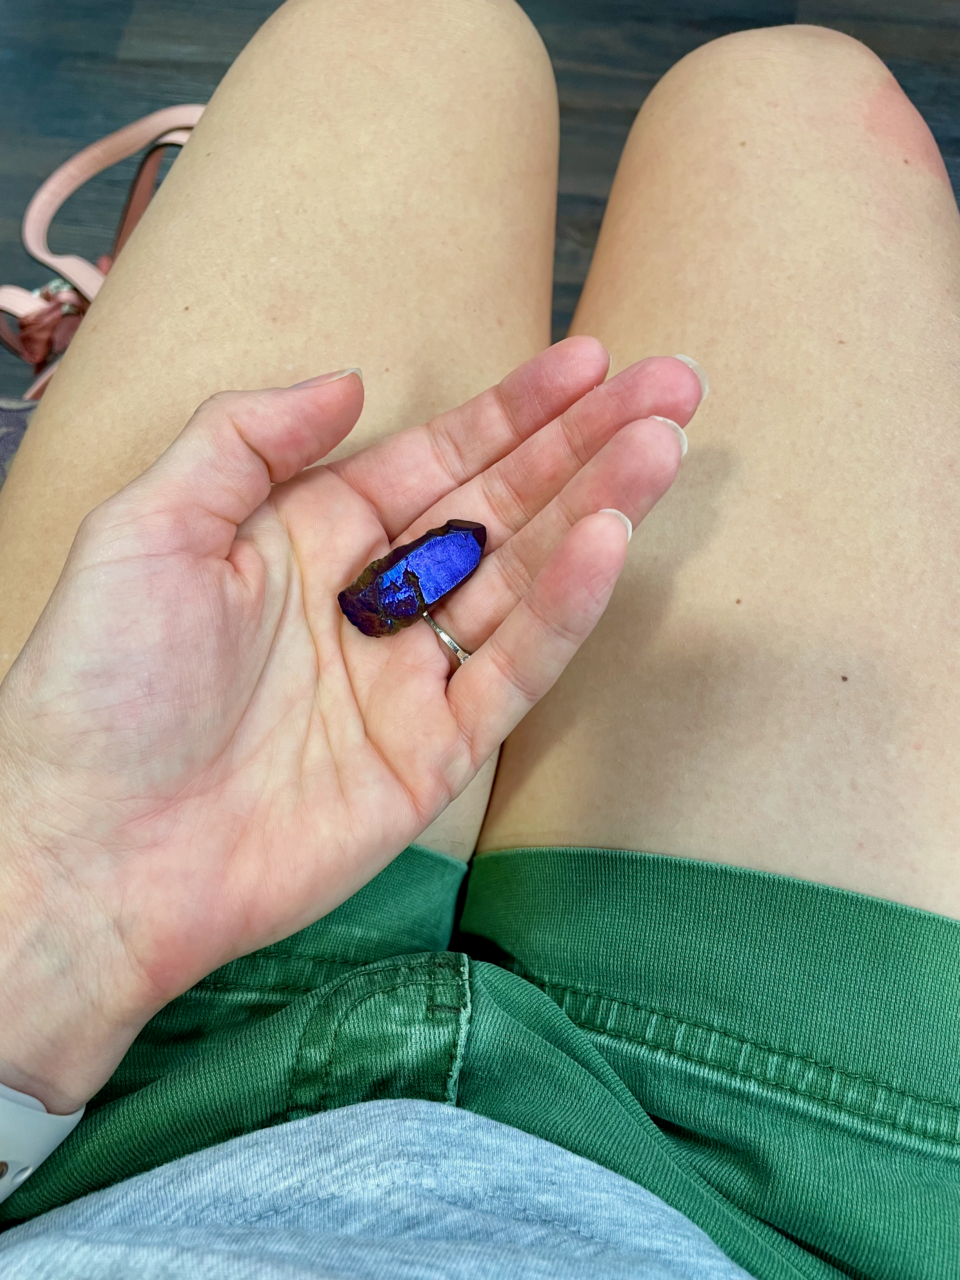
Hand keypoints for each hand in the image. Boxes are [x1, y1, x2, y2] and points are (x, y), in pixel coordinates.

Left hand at [0, 337, 699, 1110]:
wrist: (91, 855)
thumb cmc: (99, 688)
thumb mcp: (149, 528)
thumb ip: (244, 438)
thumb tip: (350, 382)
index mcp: (308, 539)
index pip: (436, 459)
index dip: (515, 411)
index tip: (590, 361)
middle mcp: (369, 602)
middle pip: (500, 510)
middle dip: (584, 448)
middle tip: (671, 388)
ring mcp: (407, 682)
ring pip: (523, 583)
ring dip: (596, 513)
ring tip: (662, 449)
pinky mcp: (433, 758)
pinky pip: (511, 674)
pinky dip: (563, 612)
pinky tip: (607, 543)